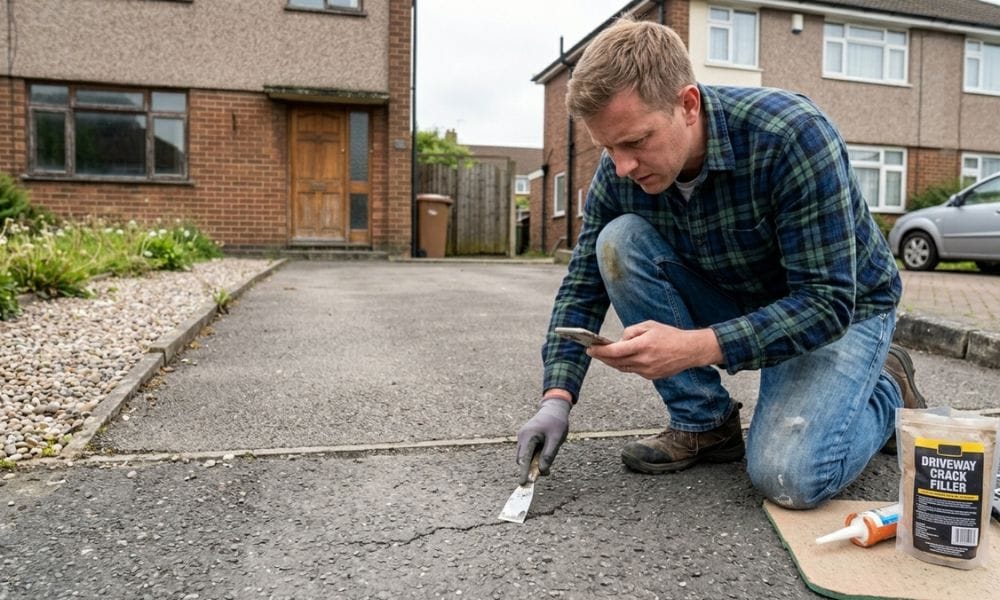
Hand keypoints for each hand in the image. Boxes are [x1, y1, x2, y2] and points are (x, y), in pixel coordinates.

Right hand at [515, 398, 569, 484]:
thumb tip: (542, 471)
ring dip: (534, 462)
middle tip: (546, 472)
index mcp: (528, 436)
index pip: (524, 458)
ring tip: (549, 458)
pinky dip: (535, 456)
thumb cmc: (556, 423)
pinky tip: (546, 451)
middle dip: (531, 468)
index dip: (523, 472)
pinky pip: (528, 451)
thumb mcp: (556, 439)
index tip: (523, 484)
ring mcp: (523, 437)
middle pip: (523, 459)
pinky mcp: (526, 438)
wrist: (554, 408)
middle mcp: (522, 437)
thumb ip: (548, 455)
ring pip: (526, 456)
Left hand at [586, 321, 722, 379]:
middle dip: (602, 357)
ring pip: (623, 368)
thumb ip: (631, 331)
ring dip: (612, 362)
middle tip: (592, 351)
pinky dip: (625, 365)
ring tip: (604, 355)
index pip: (615, 351)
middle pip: (615, 362)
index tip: (590, 348)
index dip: (600, 351)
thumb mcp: (649, 325)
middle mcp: (644, 360)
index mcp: (643, 346)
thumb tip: (620, 341)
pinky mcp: (651, 376)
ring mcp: (647, 371)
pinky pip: (633, 370)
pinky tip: (621, 359)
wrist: (690, 350)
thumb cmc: (670, 335)